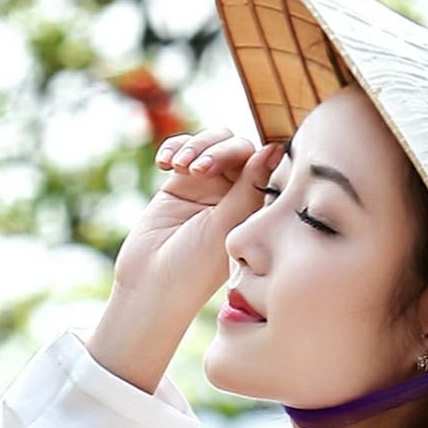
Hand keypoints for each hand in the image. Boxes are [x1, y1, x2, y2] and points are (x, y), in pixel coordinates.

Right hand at [87, 130, 283, 390]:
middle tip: (197, 169)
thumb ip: (249, 185)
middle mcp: (233, 194)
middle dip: (215, 150)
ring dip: (194, 146)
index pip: (260, 161)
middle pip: (234, 146)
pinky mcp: (178, 183)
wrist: (152, 285)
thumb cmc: (196, 267)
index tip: (229, 167)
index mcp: (254, 205)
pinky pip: (181, 149)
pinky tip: (164, 164)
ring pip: (209, 142)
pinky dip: (174, 147)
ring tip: (178, 167)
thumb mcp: (227, 225)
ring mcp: (205, 187)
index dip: (246, 154)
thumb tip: (275, 148)